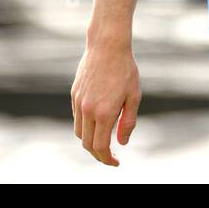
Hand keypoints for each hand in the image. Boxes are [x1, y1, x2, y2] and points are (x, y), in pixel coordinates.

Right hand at [71, 40, 141, 165]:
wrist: (107, 45)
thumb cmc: (125, 69)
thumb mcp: (134, 96)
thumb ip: (128, 121)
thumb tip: (121, 143)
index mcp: (104, 112)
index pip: (100, 147)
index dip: (107, 159)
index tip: (116, 162)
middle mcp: (88, 110)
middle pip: (87, 144)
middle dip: (98, 154)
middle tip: (111, 156)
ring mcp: (79, 102)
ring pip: (79, 132)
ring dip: (90, 141)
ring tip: (104, 140)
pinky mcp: (74, 94)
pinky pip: (77, 117)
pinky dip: (85, 126)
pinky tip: (97, 122)